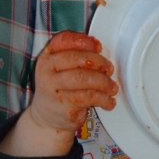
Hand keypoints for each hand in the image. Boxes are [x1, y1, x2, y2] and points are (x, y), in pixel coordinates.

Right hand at [0, 31, 117, 156]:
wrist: (46, 117)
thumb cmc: (59, 90)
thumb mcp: (61, 70)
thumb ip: (77, 58)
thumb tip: (101, 53)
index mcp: (47, 57)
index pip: (63, 41)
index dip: (83, 41)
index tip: (98, 46)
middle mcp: (47, 71)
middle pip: (77, 59)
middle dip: (99, 62)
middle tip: (109, 69)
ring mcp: (53, 89)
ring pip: (84, 78)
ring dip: (104, 82)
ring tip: (112, 87)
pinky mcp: (63, 106)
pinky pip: (89, 97)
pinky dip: (104, 98)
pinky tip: (108, 101)